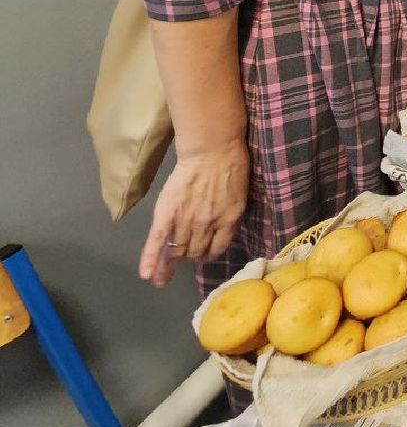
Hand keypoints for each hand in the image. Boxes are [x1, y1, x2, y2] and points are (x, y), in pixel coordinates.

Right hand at [140, 138, 249, 285]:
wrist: (212, 150)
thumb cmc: (231, 165)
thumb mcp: (239, 195)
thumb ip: (229, 214)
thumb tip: (221, 227)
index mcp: (228, 221)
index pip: (217, 248)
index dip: (208, 254)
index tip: (202, 256)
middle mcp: (208, 225)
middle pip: (196, 251)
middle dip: (188, 258)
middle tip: (180, 261)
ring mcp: (187, 220)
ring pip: (178, 250)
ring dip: (169, 265)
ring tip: (162, 277)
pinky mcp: (168, 214)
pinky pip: (158, 241)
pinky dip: (150, 259)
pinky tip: (147, 275)